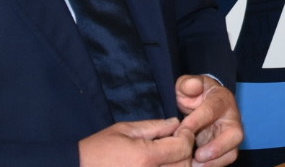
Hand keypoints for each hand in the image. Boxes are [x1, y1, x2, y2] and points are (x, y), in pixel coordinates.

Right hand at [79, 117, 195, 166]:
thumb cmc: (98, 150)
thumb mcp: (124, 130)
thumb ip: (153, 127)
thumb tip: (175, 123)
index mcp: (145, 157)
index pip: (182, 147)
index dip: (186, 135)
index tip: (182, 129)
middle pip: (185, 165)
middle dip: (184, 151)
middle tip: (176, 141)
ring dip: (178, 164)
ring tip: (168, 154)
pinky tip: (160, 164)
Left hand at [175, 75, 242, 166]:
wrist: (202, 103)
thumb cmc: (194, 94)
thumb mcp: (188, 84)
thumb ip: (188, 83)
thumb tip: (193, 86)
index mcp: (221, 99)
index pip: (212, 110)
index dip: (198, 120)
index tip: (184, 130)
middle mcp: (232, 118)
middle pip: (234, 134)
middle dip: (217, 147)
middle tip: (198, 155)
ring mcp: (232, 135)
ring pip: (232, 151)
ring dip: (215, 161)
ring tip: (196, 165)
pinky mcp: (228, 148)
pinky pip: (225, 160)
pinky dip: (213, 165)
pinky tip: (197, 166)